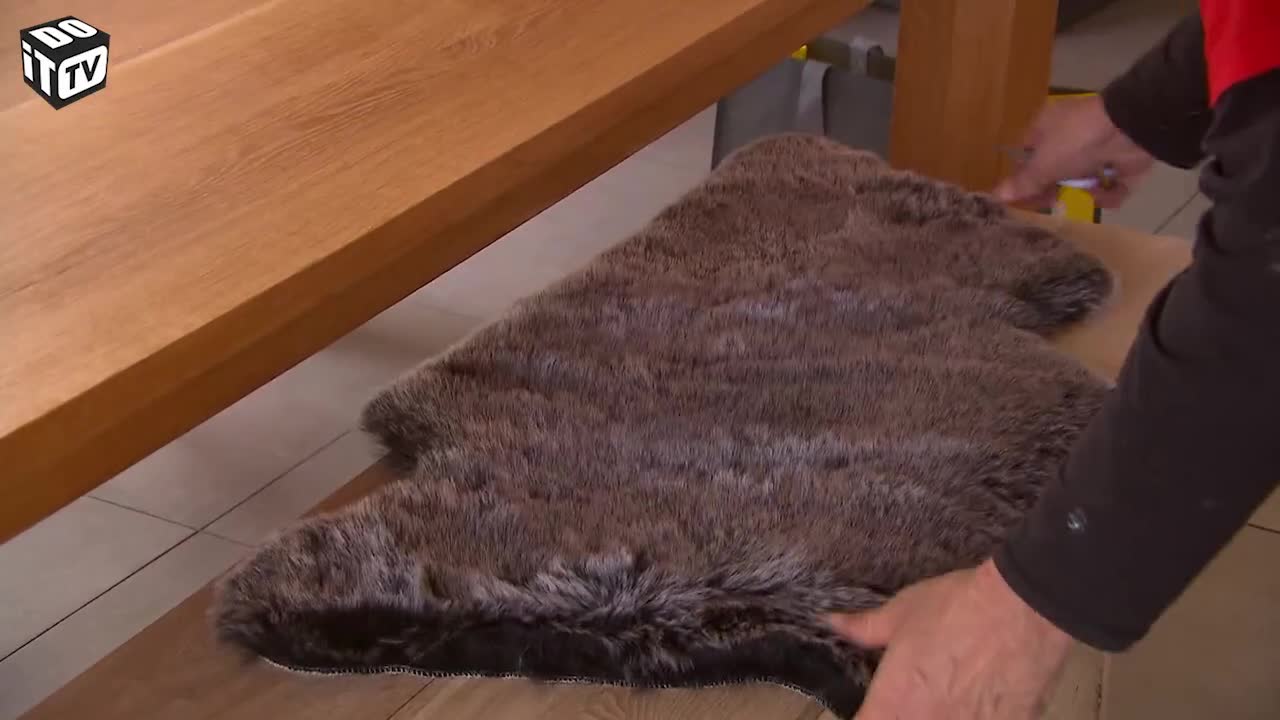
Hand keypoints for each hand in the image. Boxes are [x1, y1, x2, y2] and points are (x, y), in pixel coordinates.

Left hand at [829, 559, 1073, 719]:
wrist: (1023, 609)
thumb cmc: (954, 608)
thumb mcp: (901, 613)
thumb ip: (863, 629)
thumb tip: (832, 623)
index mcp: (895, 704)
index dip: (866, 718)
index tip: (872, 708)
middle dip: (903, 715)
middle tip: (912, 699)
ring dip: (942, 714)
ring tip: (948, 695)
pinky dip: (976, 715)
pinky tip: (979, 702)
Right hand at [993, 95, 1153, 208]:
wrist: (1130, 130)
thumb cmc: (1076, 141)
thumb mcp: (1043, 164)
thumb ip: (1022, 183)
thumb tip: (996, 196)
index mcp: (1047, 127)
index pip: (1028, 156)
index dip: (1024, 178)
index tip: (1023, 198)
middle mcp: (1071, 136)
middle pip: (1055, 171)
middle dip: (1056, 189)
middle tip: (1054, 202)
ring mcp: (1098, 149)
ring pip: (1082, 180)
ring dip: (1085, 191)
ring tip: (1089, 191)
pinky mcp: (1122, 163)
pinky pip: (1110, 186)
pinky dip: (1110, 193)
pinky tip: (1108, 190)